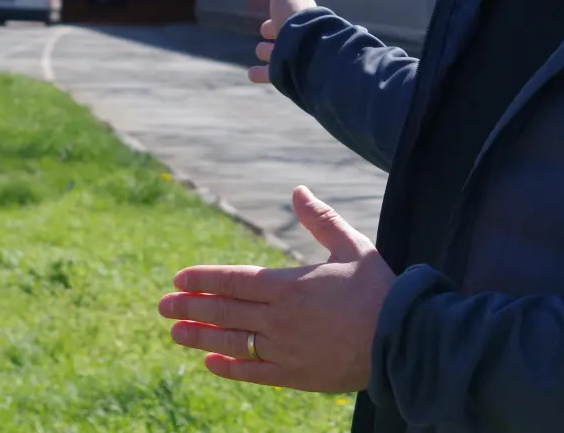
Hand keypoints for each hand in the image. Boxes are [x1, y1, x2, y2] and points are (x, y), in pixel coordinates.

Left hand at [159, 186, 395, 392]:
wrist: (401, 340)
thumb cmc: (379, 291)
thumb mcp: (353, 246)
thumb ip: (321, 220)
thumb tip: (297, 190)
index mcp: (290, 285)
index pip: (234, 280)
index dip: (204, 279)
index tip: (179, 278)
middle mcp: (280, 318)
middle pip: (225, 311)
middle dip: (190, 307)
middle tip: (163, 305)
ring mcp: (284, 349)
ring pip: (232, 341)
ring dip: (200, 337)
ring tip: (175, 333)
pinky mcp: (294, 374)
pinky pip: (253, 371)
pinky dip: (229, 367)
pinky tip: (211, 363)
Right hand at [249, 0, 316, 83]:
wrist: (306, 47)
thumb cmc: (295, 15)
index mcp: (300, 18)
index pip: (287, 17)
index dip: (277, 16)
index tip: (269, 21)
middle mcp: (299, 38)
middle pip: (284, 36)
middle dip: (274, 35)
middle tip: (267, 36)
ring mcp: (294, 57)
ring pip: (278, 55)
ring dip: (268, 53)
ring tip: (262, 53)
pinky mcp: (287, 74)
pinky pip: (272, 75)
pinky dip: (261, 73)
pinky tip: (251, 73)